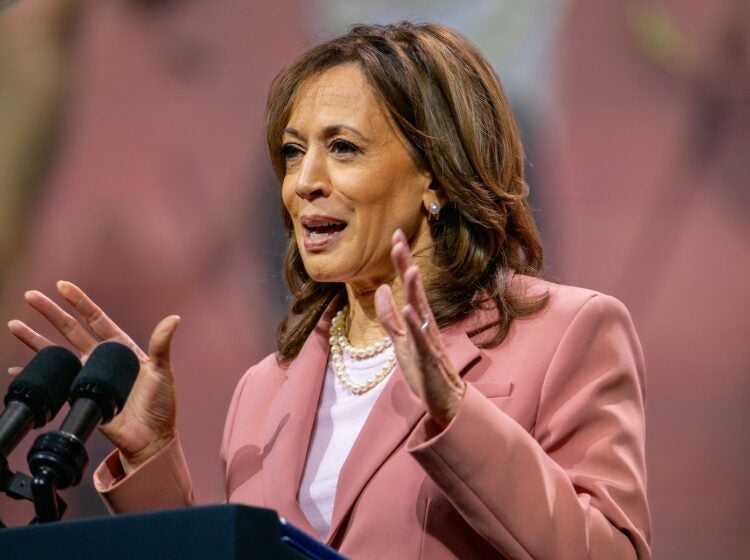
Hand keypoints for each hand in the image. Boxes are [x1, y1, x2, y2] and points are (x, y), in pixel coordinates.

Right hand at [7, 281, 179, 473]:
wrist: (151, 438)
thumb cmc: (161, 404)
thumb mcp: (163, 371)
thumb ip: (162, 345)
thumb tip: (175, 318)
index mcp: (121, 348)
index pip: (96, 319)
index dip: (80, 302)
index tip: (62, 286)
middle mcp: (100, 359)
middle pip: (70, 330)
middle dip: (51, 313)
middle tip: (31, 296)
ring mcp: (87, 377)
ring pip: (56, 352)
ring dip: (35, 340)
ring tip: (14, 325)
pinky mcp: (79, 397)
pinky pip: (52, 384)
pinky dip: (34, 376)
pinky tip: (15, 370)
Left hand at [375, 230, 464, 427]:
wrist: (445, 399)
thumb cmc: (424, 369)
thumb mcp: (400, 340)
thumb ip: (390, 317)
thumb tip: (381, 289)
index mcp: (418, 318)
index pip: (408, 284)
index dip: (401, 261)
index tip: (395, 235)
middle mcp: (426, 324)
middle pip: (415, 289)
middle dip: (406, 265)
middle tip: (398, 239)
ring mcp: (428, 340)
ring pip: (422, 311)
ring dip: (414, 291)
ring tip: (408, 269)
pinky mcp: (428, 359)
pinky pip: (421, 339)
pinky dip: (416, 325)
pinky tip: (409, 311)